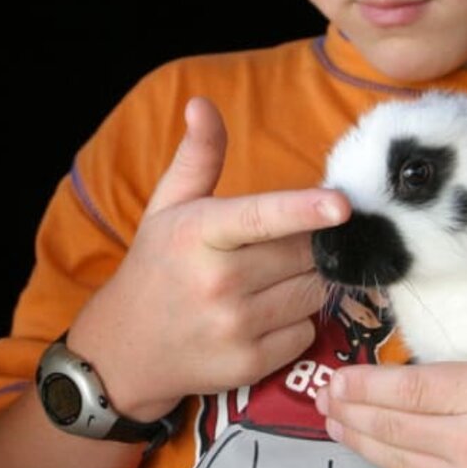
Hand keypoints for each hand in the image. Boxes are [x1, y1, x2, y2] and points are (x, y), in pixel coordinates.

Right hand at [68, 95, 348, 421]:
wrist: (125, 350)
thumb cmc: (155, 267)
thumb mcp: (167, 208)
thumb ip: (197, 157)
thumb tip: (202, 103)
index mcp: (197, 234)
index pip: (258, 218)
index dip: (304, 210)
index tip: (341, 204)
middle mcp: (216, 281)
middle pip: (303, 253)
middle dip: (308, 244)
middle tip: (281, 246)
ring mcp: (234, 326)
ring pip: (312, 292)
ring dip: (305, 282)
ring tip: (267, 281)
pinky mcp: (250, 364)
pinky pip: (306, 331)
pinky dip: (297, 321)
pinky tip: (263, 315)